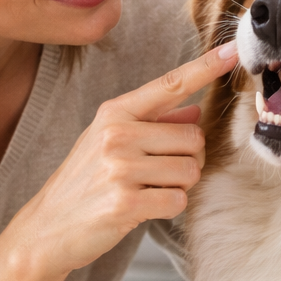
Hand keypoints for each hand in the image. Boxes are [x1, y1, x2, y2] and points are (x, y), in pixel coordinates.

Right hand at [6, 42, 238, 279]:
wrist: (47, 228)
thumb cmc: (83, 184)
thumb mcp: (110, 143)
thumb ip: (154, 125)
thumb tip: (196, 110)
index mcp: (114, 113)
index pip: (170, 85)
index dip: (205, 68)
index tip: (233, 51)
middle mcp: (117, 133)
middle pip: (193, 137)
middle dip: (186, 160)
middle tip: (156, 174)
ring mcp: (120, 166)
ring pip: (190, 170)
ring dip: (177, 186)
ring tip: (145, 191)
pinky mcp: (125, 201)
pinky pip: (178, 200)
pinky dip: (168, 208)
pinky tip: (142, 208)